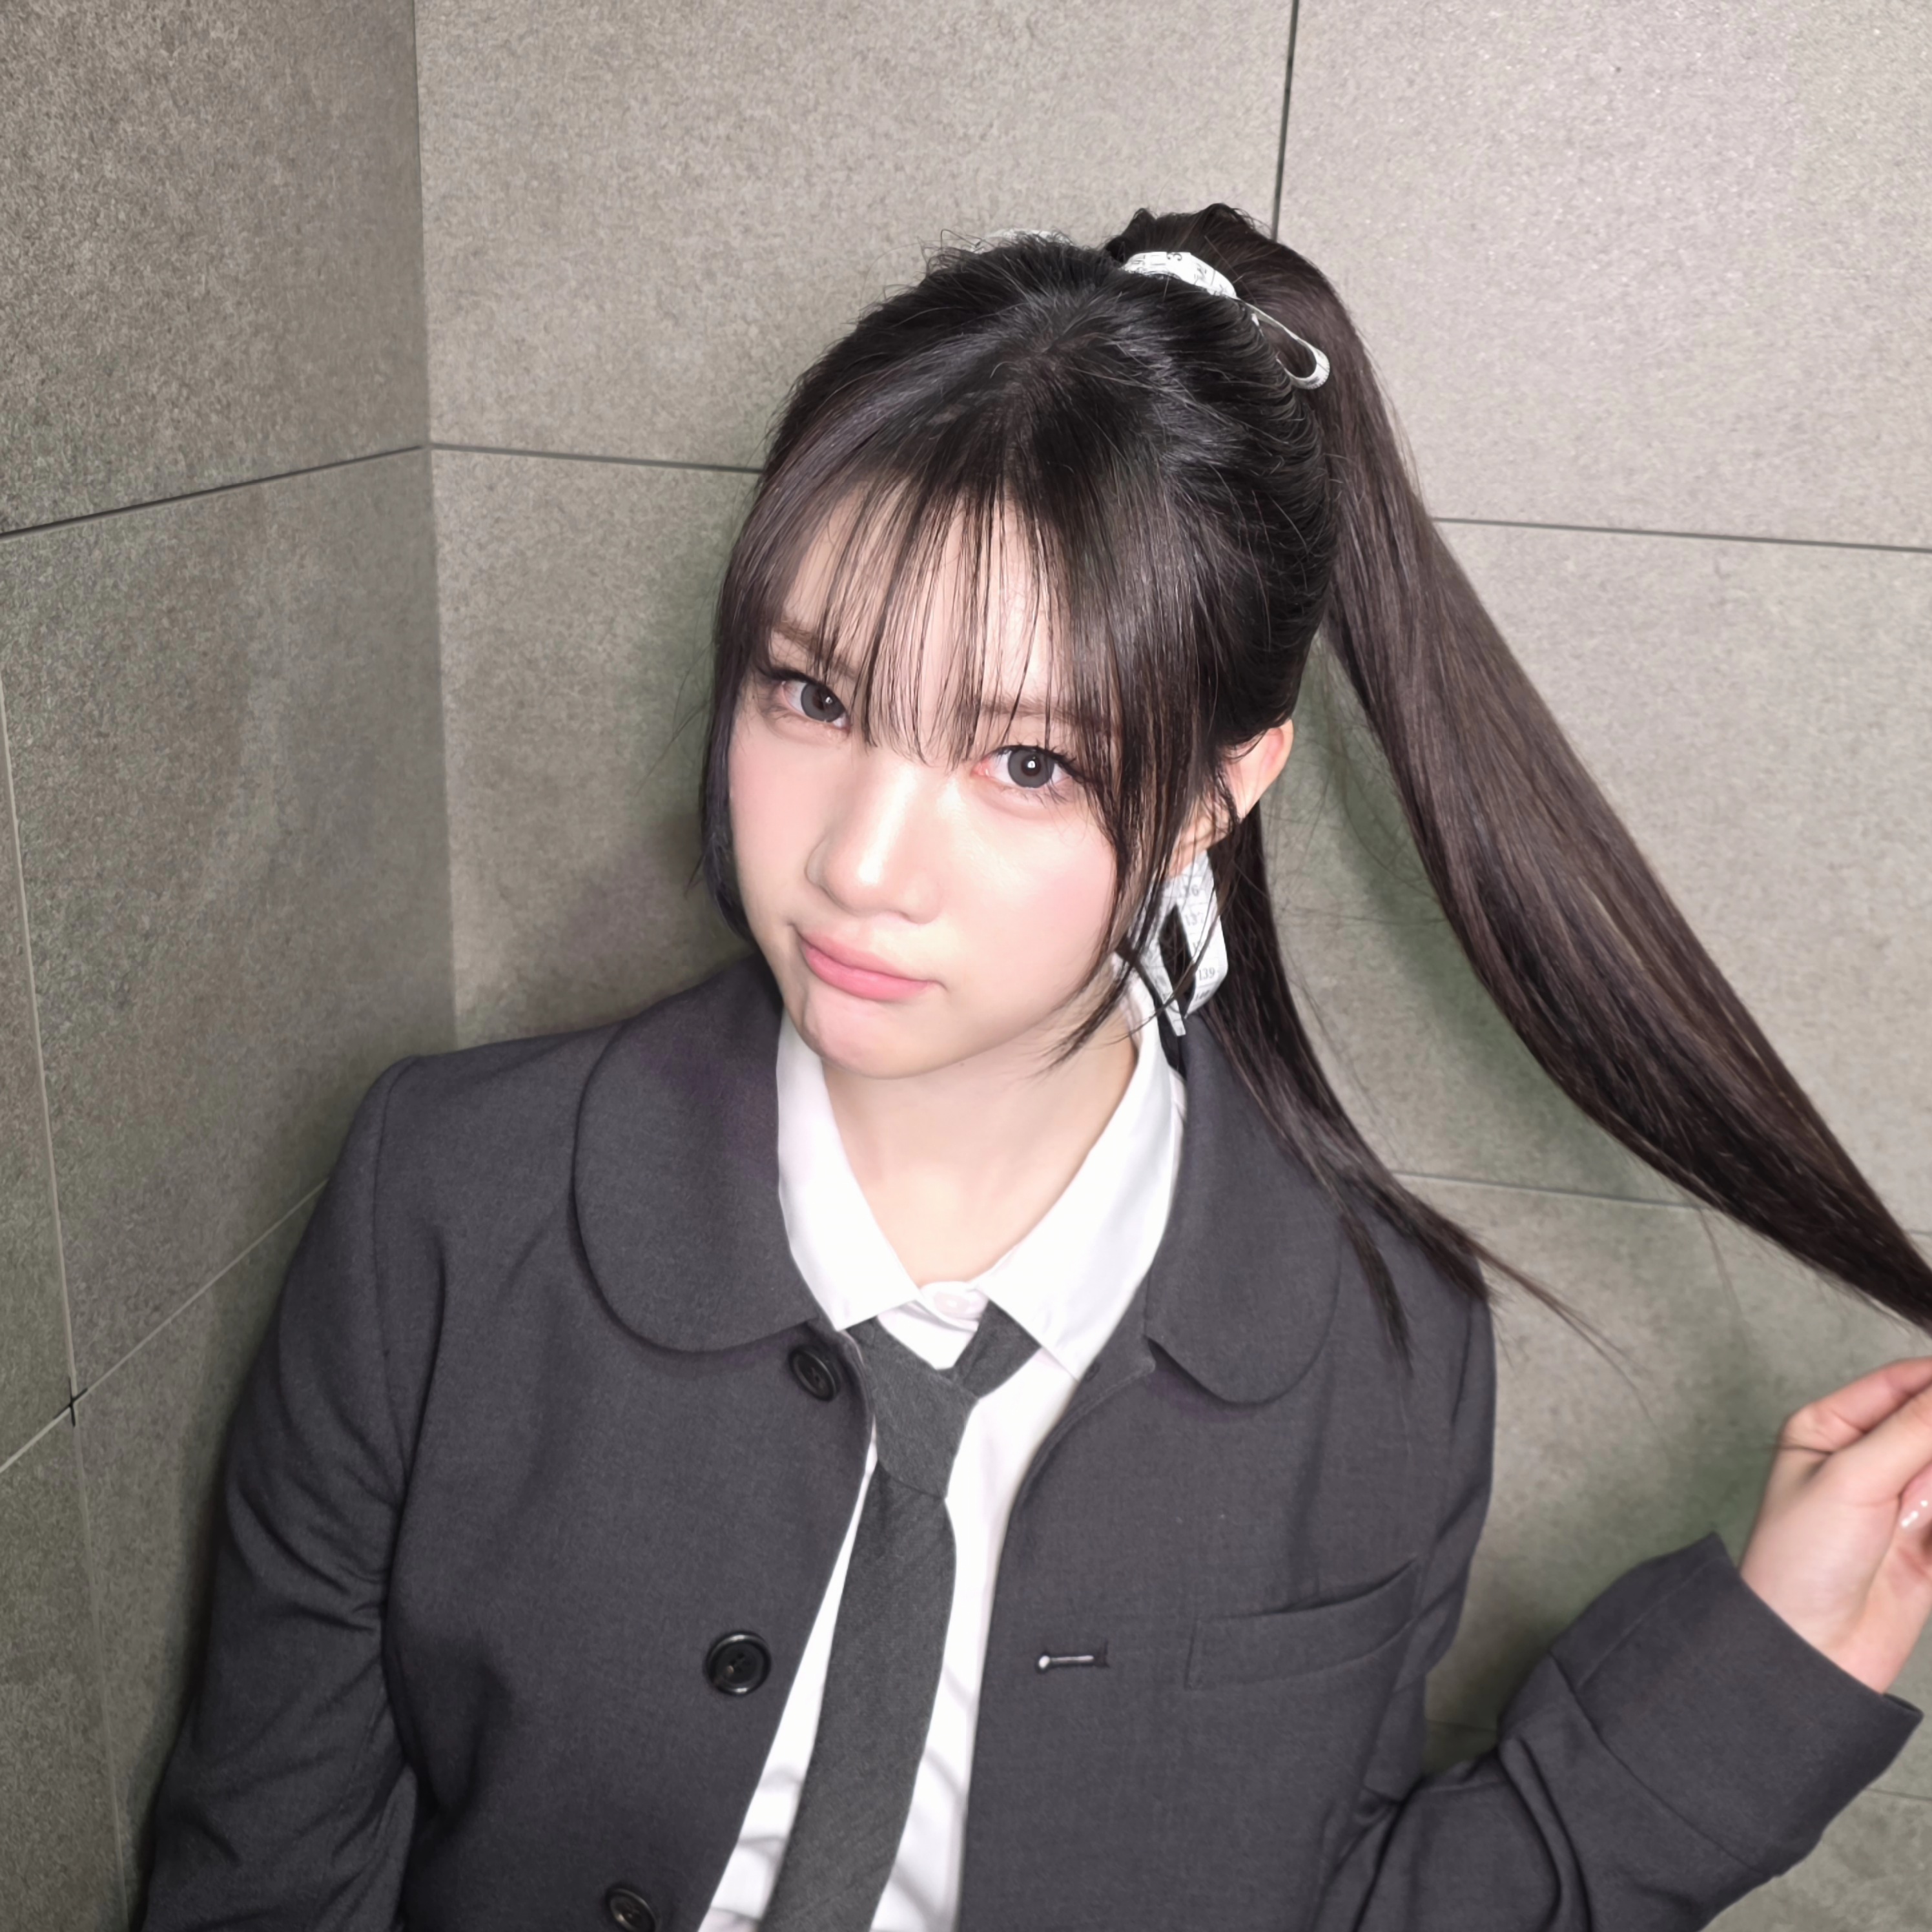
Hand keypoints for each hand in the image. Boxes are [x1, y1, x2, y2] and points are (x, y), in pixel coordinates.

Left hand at [1738, 1356, 1931, 1694]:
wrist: (1810, 1650)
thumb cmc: (1799, 1559)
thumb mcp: (1853, 1478)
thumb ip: (1913, 1430)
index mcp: (1831, 1428)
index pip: (1904, 1384)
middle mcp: (1868, 1457)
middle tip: (1928, 1485)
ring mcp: (1902, 1499)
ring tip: (1919, 1515)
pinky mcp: (1929, 1540)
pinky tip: (1930, 1533)